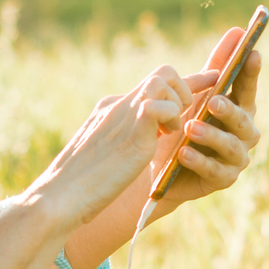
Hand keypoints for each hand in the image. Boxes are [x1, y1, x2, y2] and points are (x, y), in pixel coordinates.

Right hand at [30, 65, 192, 225]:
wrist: (59, 196)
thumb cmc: (79, 186)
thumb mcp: (104, 155)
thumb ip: (120, 142)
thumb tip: (130, 147)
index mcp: (111, 110)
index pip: (151, 84)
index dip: (185, 82)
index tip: (209, 78)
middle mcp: (117, 105)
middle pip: (163, 72)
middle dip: (187, 89)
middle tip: (184, 119)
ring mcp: (123, 113)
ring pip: (165, 78)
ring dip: (179, 103)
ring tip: (171, 132)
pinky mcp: (132, 129)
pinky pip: (161, 104)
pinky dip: (172, 118)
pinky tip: (164, 139)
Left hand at [146, 25, 262, 211]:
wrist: (162, 167)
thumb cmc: (184, 124)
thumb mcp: (195, 94)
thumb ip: (216, 65)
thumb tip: (237, 31)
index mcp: (240, 109)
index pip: (248, 88)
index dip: (251, 72)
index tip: (253, 53)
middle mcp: (244, 133)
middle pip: (243, 119)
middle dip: (229, 110)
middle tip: (212, 102)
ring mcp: (237, 158)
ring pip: (230, 146)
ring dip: (211, 136)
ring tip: (189, 128)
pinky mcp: (224, 179)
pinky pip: (214, 170)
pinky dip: (199, 160)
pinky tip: (183, 152)